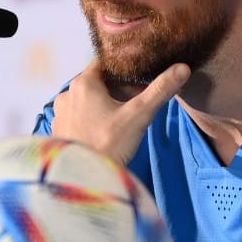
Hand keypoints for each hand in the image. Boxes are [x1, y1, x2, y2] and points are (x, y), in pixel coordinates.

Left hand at [51, 60, 189, 164]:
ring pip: (88, 99)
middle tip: (138, 100)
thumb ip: (160, 90)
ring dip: (106, 104)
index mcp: (83, 83)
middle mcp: (67, 94)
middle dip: (118, 88)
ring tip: (124, 118)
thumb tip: (183, 68)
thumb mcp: (138, 115)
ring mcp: (60, 113)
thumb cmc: (109, 144)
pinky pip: (79, 115)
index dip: (124, 67)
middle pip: (97, 82)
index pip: (104, 62)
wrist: (82, 179)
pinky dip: (92, 117)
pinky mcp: (58, 131)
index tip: (140, 75)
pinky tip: (106, 131)